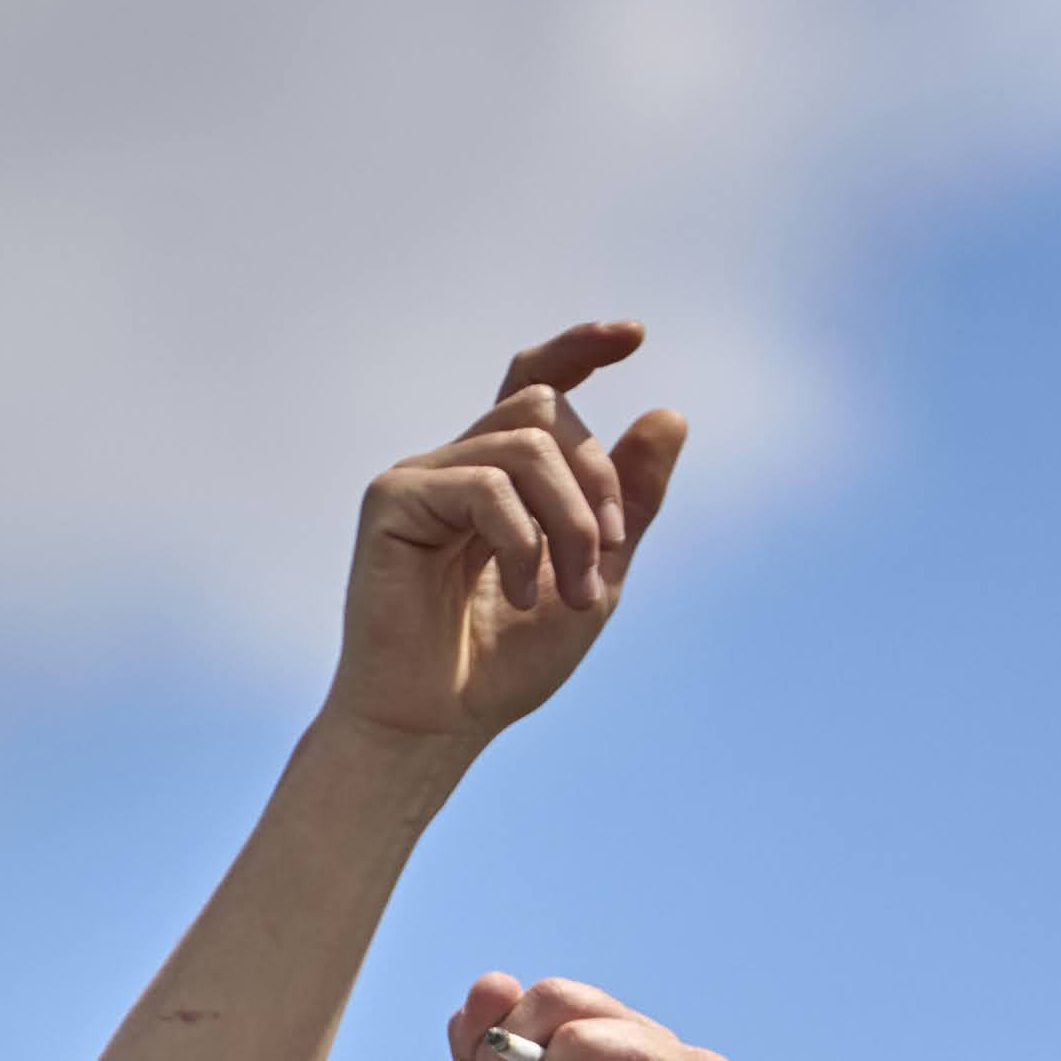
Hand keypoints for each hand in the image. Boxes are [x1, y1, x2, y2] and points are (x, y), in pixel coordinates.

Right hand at [322, 322, 687, 749]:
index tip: (636, 336)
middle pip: (548, 411)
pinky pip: (484, 485)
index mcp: (500, 476)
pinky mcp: (392, 501)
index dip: (582, 348)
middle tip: (606, 559)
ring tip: (570, 592)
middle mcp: (458, 463)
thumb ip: (631, 505)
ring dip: (570, 520)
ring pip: (526, 444)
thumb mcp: (595, 577)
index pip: (539, 384)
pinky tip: (516, 595)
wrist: (437, 724)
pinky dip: (521, 541)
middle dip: (598, 480)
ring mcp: (420, 477)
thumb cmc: (502, 663)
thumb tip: (668, 415)